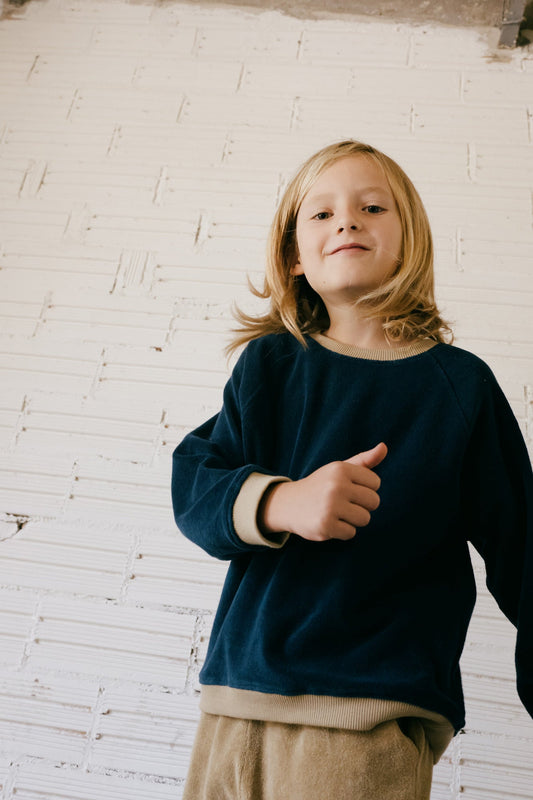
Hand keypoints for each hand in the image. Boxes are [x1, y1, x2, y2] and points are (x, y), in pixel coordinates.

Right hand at [258, 442, 386, 541]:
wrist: (288, 504)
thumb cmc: (321, 486)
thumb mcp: (340, 470)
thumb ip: (365, 460)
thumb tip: (384, 447)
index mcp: (341, 469)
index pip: (375, 483)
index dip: (365, 489)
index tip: (349, 489)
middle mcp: (336, 485)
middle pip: (374, 502)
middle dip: (362, 506)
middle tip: (343, 504)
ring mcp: (330, 506)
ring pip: (365, 519)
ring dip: (353, 520)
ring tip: (336, 514)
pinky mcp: (325, 525)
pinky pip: (351, 533)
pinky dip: (342, 532)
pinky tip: (329, 523)